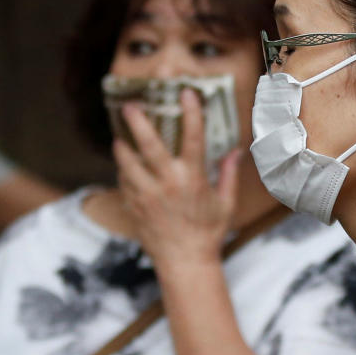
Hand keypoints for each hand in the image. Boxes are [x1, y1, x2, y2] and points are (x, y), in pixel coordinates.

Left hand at [114, 89, 241, 267]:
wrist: (184, 261)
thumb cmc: (208, 233)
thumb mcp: (225, 203)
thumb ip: (228, 175)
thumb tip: (235, 151)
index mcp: (192, 179)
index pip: (193, 137)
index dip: (191, 113)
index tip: (187, 93)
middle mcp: (167, 183)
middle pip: (149, 144)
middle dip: (138, 122)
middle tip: (130, 106)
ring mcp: (147, 194)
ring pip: (128, 162)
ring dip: (123, 147)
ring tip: (120, 138)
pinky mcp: (134, 206)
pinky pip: (123, 182)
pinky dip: (124, 173)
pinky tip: (127, 169)